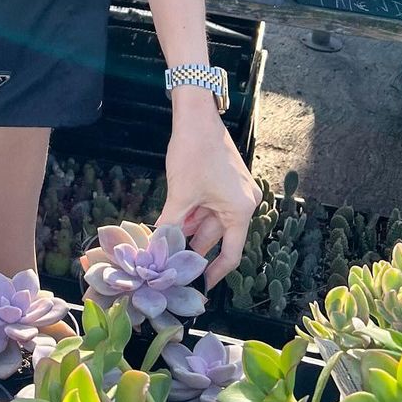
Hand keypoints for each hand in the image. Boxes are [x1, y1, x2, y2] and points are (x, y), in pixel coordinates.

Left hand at [157, 101, 260, 290]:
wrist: (196, 116)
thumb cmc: (193, 153)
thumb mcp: (180, 195)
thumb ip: (171, 225)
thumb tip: (156, 249)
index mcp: (240, 210)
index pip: (230, 254)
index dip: (214, 272)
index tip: (199, 286)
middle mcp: (245, 202)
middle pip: (219, 236)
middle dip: (196, 248)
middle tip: (175, 265)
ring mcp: (237, 190)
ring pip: (213, 220)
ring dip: (193, 230)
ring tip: (170, 245)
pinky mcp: (227, 180)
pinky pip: (212, 205)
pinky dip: (196, 213)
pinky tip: (176, 222)